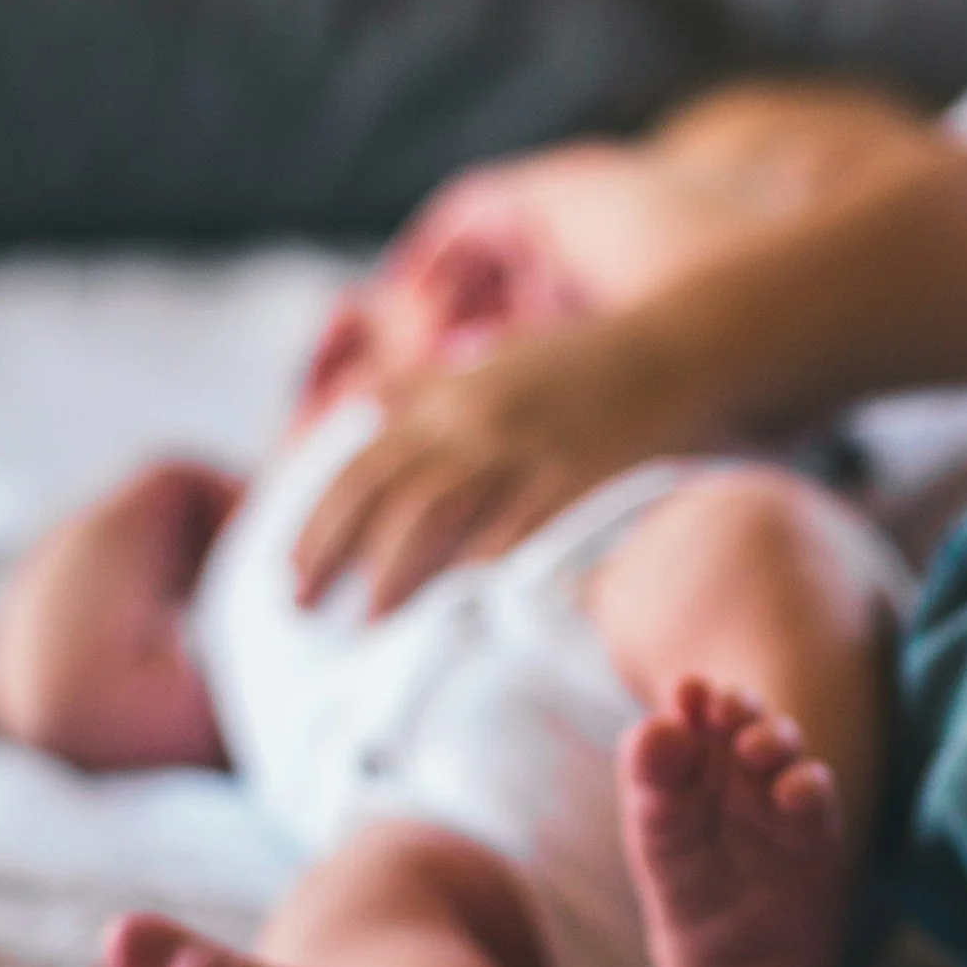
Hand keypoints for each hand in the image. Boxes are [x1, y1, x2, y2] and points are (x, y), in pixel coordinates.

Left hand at [290, 314, 719, 615]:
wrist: (679, 347)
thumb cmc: (583, 361)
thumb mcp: (490, 357)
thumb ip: (423, 386)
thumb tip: (358, 405)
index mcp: (451, 398)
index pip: (363, 462)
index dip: (319, 518)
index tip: (287, 569)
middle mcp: (477, 420)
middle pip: (388, 491)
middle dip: (336, 550)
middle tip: (302, 607)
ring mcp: (530, 447)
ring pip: (442, 509)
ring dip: (399, 567)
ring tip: (373, 619)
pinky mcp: (582, 474)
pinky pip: (526, 524)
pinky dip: (491, 562)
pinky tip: (466, 602)